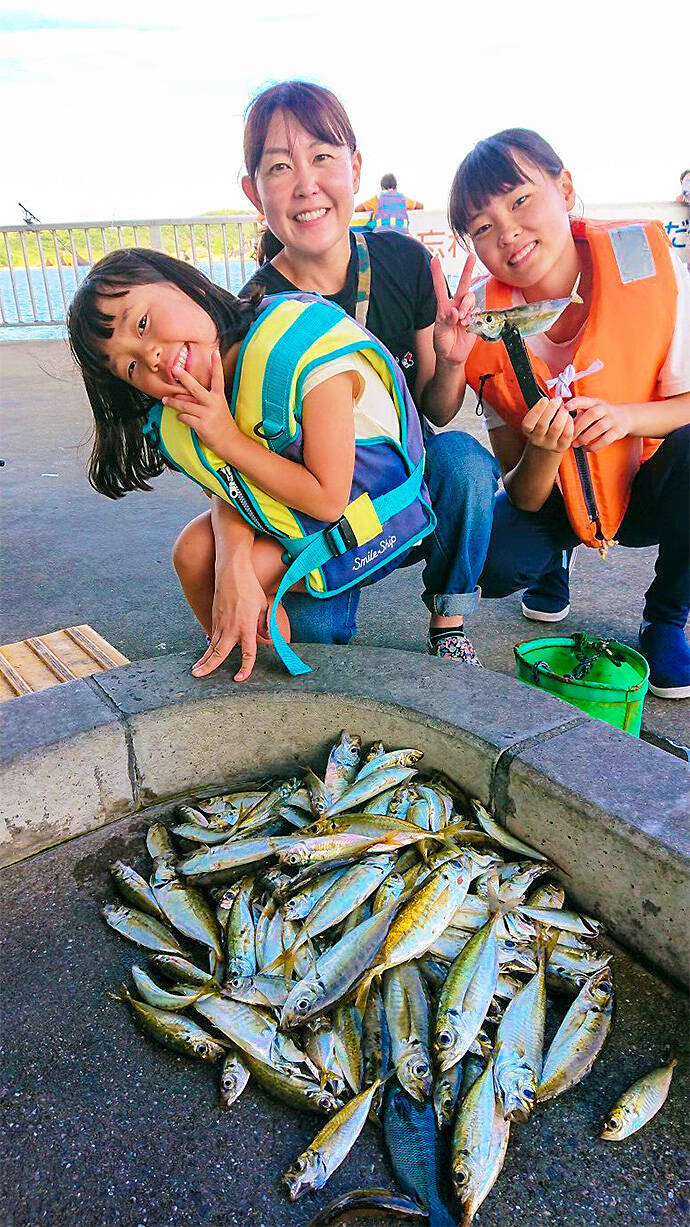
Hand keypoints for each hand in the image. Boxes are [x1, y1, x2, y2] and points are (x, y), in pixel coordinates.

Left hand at [163, 350, 238, 459]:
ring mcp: (207, 414)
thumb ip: (203, 399)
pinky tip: (179, 417)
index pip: (218, 378)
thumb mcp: (217, 407)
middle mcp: (213, 404)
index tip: (215, 353)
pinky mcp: (202, 426)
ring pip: (185, 405)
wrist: (229, 441)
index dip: (217, 365)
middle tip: (175, 369)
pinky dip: (180, 417)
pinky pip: (185, 418)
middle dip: (184, 378)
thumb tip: (185, 394)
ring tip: (165, 400)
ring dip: (173, 402)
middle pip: (196, 388)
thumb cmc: (221, 423)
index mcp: (219, 397)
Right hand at [192, 561, 267, 682]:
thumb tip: (266, 637)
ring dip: (204, 659)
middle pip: (219, 653)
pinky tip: (205, 655)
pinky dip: (208, 647)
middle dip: (208, 666)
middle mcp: (231, 628)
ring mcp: (220, 622)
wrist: (231, 572)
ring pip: (212, 646)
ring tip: (196, 671)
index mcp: (247, 626)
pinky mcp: (215, 617)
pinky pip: (212, 636)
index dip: (245, 668)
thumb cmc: (249, 587)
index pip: (248, 653)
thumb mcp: (263, 606)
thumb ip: (264, 625)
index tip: (239, 678)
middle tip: (198, 676)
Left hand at [430, 252, 477, 365]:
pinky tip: (467, 325)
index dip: (437, 274)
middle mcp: (455, 305)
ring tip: (462, 319)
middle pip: (462, 284)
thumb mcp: (440, 333)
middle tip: (470, 255)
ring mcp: (466, 311)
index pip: (440, 288)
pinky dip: (473, 316)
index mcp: (443, 307)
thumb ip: (446, 321)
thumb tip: (455, 311)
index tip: (435, 259)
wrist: (452, 356)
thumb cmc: (442, 344)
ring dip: (467, 306)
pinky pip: (477, 310)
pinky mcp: (475, 318)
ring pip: (470, 298)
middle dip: (467, 270)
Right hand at [522, 396, 574, 452]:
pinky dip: (569, 422)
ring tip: (564, 407)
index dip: (537, 410)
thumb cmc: (544, 423)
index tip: (545, 399)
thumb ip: (541, 407)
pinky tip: (569, 416)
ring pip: (556, 428)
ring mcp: (549, 444)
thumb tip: (549, 394)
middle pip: (542, 424)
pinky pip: (567, 434)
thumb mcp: (537, 416)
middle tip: (557, 400)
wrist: (549, 441)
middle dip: (551, 408)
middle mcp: (537, 439)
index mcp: (528, 431)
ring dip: (561, 414)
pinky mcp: (562, 447)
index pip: (528, 423)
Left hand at [570, 397, 632, 451]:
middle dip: (579, 427)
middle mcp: (605, 409)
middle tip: (569, 437)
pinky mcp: (618, 431)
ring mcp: (613, 419)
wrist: (626, 417)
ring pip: (599, 428)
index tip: (566, 407)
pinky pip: (606, 439)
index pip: (585, 400)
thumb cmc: (603, 414)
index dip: (575, 403)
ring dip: (585, 437)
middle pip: (592, 415)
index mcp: (595, 402)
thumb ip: (579, 413)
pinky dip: (595, 446)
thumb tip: (562, 422)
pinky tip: (587, 448)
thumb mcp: (593, 408)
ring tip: (576, 444)